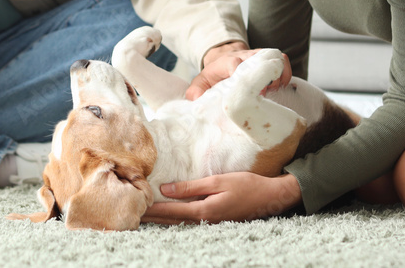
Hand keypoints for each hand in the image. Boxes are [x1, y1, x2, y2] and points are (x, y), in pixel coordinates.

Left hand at [141, 172, 301, 224]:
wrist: (271, 197)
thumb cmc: (247, 185)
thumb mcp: (218, 181)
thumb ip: (191, 186)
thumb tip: (166, 189)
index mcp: (205, 210)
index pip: (171, 210)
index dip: (152, 209)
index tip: (136, 207)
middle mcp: (205, 220)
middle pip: (172, 220)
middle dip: (152, 217)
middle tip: (133, 214)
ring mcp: (211, 222)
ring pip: (179, 221)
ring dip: (161, 218)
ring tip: (144, 215)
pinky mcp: (215, 219)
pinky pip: (189, 220)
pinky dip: (175, 217)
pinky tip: (168, 214)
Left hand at [187, 42, 290, 100]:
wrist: (224, 58)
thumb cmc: (214, 74)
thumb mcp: (201, 82)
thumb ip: (195, 91)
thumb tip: (195, 100)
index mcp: (227, 62)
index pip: (235, 62)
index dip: (242, 73)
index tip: (249, 91)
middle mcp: (244, 56)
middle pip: (261, 60)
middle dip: (265, 78)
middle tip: (263, 94)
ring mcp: (258, 56)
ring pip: (275, 59)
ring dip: (278, 76)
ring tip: (273, 91)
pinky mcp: (269, 58)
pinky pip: (282, 61)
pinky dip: (285, 74)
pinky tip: (280, 87)